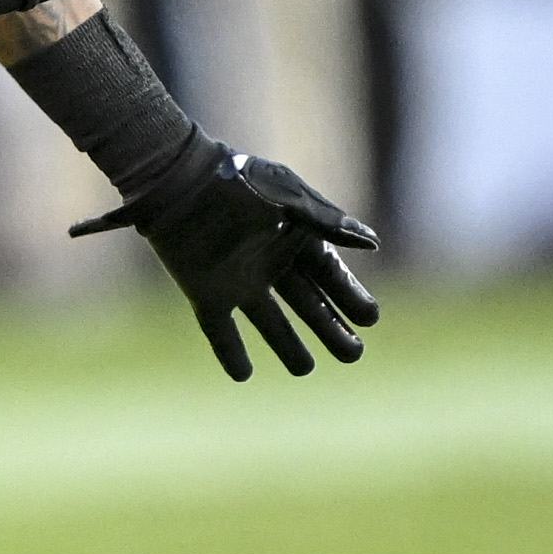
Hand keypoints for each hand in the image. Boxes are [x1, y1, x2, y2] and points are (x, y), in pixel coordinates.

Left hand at [75, 138, 380, 380]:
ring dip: (286, 345)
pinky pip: (220, 328)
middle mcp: (268, 263)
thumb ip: (327, 221)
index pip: (329, 275)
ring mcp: (237, 279)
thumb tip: (372, 243)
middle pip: (306, 304)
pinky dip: (230, 352)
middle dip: (329, 329)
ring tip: (304, 369)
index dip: (349, 297)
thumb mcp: (289, 196)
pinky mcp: (205, 291)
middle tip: (353, 355)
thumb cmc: (238, 179)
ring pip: (269, 321)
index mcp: (293, 238)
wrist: (180, 178)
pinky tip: (243, 375)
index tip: (370, 320)